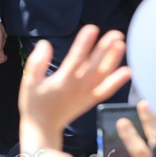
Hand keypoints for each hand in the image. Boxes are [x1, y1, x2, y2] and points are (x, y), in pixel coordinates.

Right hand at [19, 25, 129, 153]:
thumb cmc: (33, 103)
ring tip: (121, 45)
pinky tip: (127, 71)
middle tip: (116, 34)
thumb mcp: (28, 82)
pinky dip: (117, 81)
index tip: (92, 29)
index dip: (84, 44)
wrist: (43, 127)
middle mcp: (77, 87)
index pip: (75, 59)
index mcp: (61, 81)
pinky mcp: (90, 101)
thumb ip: (36, 62)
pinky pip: (106, 90)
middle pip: (94, 65)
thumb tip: (45, 44)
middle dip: (105, 49)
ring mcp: (86, 95)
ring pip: (103, 76)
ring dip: (113, 60)